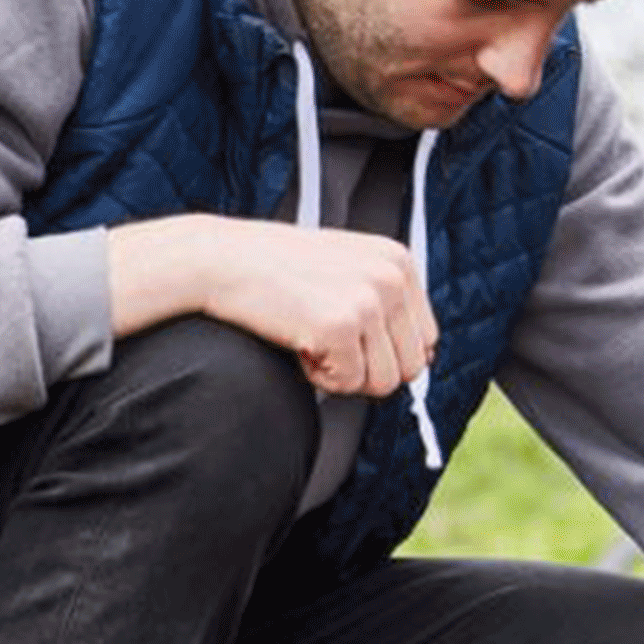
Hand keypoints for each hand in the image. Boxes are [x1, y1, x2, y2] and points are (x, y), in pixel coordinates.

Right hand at [109, 214, 439, 396]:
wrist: (217, 259)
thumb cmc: (276, 270)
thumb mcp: (346, 270)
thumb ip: (386, 303)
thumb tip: (423, 359)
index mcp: (398, 261)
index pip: (426, 340)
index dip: (385, 353)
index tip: (348, 339)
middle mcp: (392, 277)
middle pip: (411, 367)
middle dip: (367, 368)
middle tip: (324, 341)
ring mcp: (369, 300)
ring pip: (383, 382)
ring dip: (343, 373)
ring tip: (309, 336)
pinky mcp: (340, 325)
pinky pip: (348, 384)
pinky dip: (317, 375)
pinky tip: (295, 340)